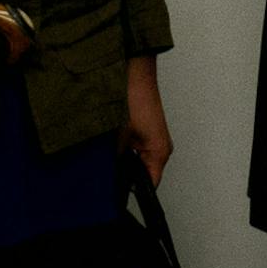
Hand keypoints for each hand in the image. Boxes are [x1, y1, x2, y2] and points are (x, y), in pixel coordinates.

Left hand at [121, 55, 173, 185]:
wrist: (135, 71)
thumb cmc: (135, 98)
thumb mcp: (120, 135)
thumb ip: (116, 159)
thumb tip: (108, 174)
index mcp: (159, 152)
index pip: (149, 185)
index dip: (131, 192)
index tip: (114, 197)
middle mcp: (159, 147)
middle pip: (142, 174)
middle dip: (124, 175)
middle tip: (106, 174)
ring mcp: (152, 138)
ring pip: (136, 161)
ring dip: (122, 160)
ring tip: (109, 153)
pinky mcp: (145, 130)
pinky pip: (134, 148)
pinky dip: (122, 149)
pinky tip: (111, 142)